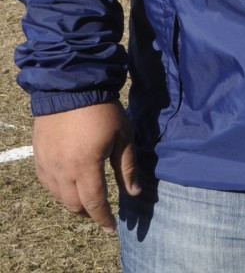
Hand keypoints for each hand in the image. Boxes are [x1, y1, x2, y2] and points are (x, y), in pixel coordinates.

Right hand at [33, 102, 141, 234]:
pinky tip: (70, 185)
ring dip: (73, 202)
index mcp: (86, 165)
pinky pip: (47, 183)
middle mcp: (62, 170)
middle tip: (103, 212)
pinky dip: (59, 190)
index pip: (95, 202)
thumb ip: (127, 167)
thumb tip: (134, 192)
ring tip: (88, 199)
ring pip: (58, 196)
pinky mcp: (38, 156)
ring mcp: (47, 164)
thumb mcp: (123, 137)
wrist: (71, 88)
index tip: (112, 229)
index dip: (103, 218)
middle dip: (89, 212)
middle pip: (74, 204)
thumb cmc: (103, 111)